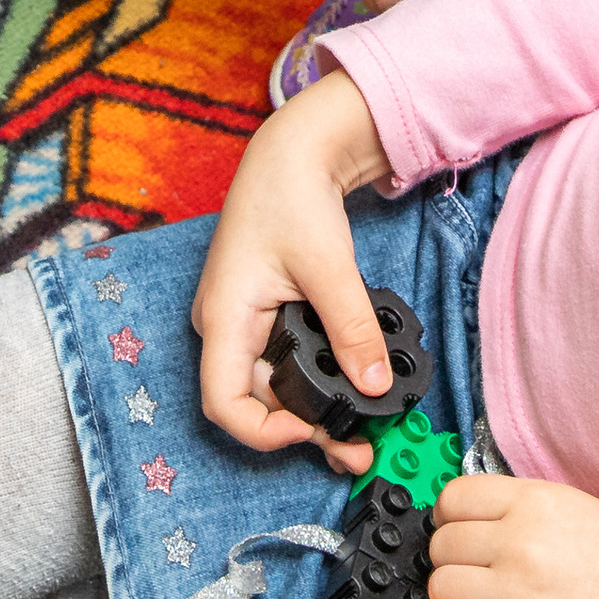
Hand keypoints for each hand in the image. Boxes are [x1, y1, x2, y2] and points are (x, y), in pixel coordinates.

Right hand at [192, 69, 400, 463]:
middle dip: (304, 429)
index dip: (263, 431)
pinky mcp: (270, 315)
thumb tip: (374, 387)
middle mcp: (228, 328)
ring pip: (276, 384)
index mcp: (224, 317)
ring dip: (315, 408)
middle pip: (255, 401)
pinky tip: (352, 389)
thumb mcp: (326, 264)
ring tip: (363, 430)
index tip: (310, 431)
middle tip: (358, 448)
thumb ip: (351, 327)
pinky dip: (319, 380)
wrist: (294, 150)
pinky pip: (289, 361)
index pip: (224, 403)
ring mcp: (247, 323)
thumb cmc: (291, 194)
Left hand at [429, 473, 598, 598]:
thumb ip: (530, 509)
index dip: (450, 519)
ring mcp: (523, 594)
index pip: (453, 498)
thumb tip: (480, 521)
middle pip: (440, 547)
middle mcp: (524, 541)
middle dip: (453, 564)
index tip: (462, 535)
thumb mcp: (585, 508)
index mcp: (538, 500)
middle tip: (479, 578)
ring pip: (441, 593)